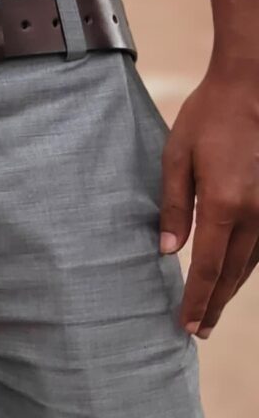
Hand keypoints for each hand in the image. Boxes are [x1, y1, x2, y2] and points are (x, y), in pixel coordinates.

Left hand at [159, 60, 258, 337]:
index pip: (207, 267)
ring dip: (231, 290)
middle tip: (198, 330)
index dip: (198, 300)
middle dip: (215, 305)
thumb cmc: (209, 117)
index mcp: (224, 204)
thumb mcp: (177, 155)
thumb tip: (166, 251)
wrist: (253, 87)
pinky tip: (235, 276)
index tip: (187, 325)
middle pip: (232, 274)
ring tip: (214, 311)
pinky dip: (247, 266)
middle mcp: (254, 214)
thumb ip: (173, 206)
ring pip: (251, 264)